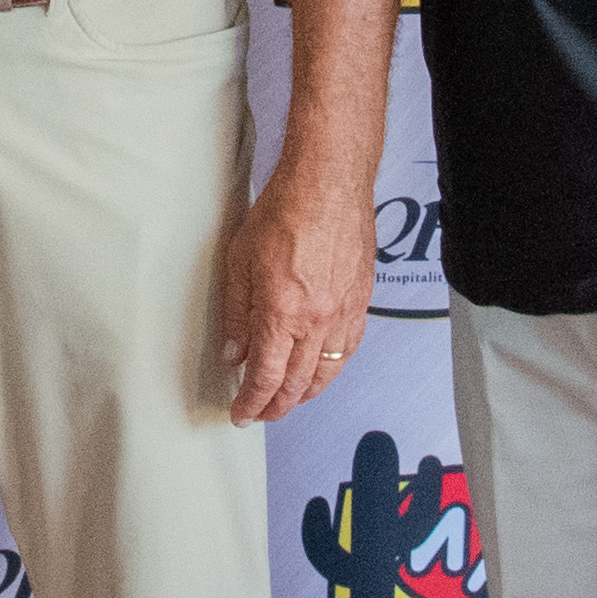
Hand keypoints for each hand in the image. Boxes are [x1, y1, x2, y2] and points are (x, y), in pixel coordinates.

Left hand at [218, 157, 377, 428]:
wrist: (328, 184)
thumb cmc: (284, 212)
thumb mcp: (240, 262)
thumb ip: (237, 313)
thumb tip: (235, 352)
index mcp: (282, 314)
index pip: (266, 377)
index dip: (252, 402)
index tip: (242, 413)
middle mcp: (317, 321)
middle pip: (298, 383)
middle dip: (277, 406)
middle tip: (262, 413)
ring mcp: (344, 313)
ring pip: (327, 372)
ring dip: (306, 393)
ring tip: (289, 400)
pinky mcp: (361, 301)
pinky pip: (348, 348)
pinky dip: (333, 368)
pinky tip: (322, 369)